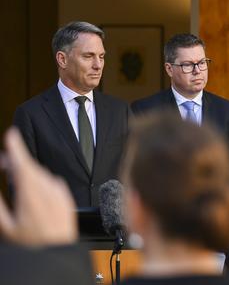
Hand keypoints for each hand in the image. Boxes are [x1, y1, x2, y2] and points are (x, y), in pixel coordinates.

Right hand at [0, 128, 77, 245]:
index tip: (12, 135)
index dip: (17, 148)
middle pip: (30, 167)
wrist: (59, 249)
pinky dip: (40, 181)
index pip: (24, 165)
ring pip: (40, 174)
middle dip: (16, 161)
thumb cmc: (32, 241)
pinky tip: (31, 190)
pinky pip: (51, 182)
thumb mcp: (7, 226)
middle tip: (2, 161)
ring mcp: (59, 192)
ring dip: (27, 172)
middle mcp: (48, 190)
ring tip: (13, 176)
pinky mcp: (66, 196)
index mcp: (32, 195)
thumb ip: (0, 205)